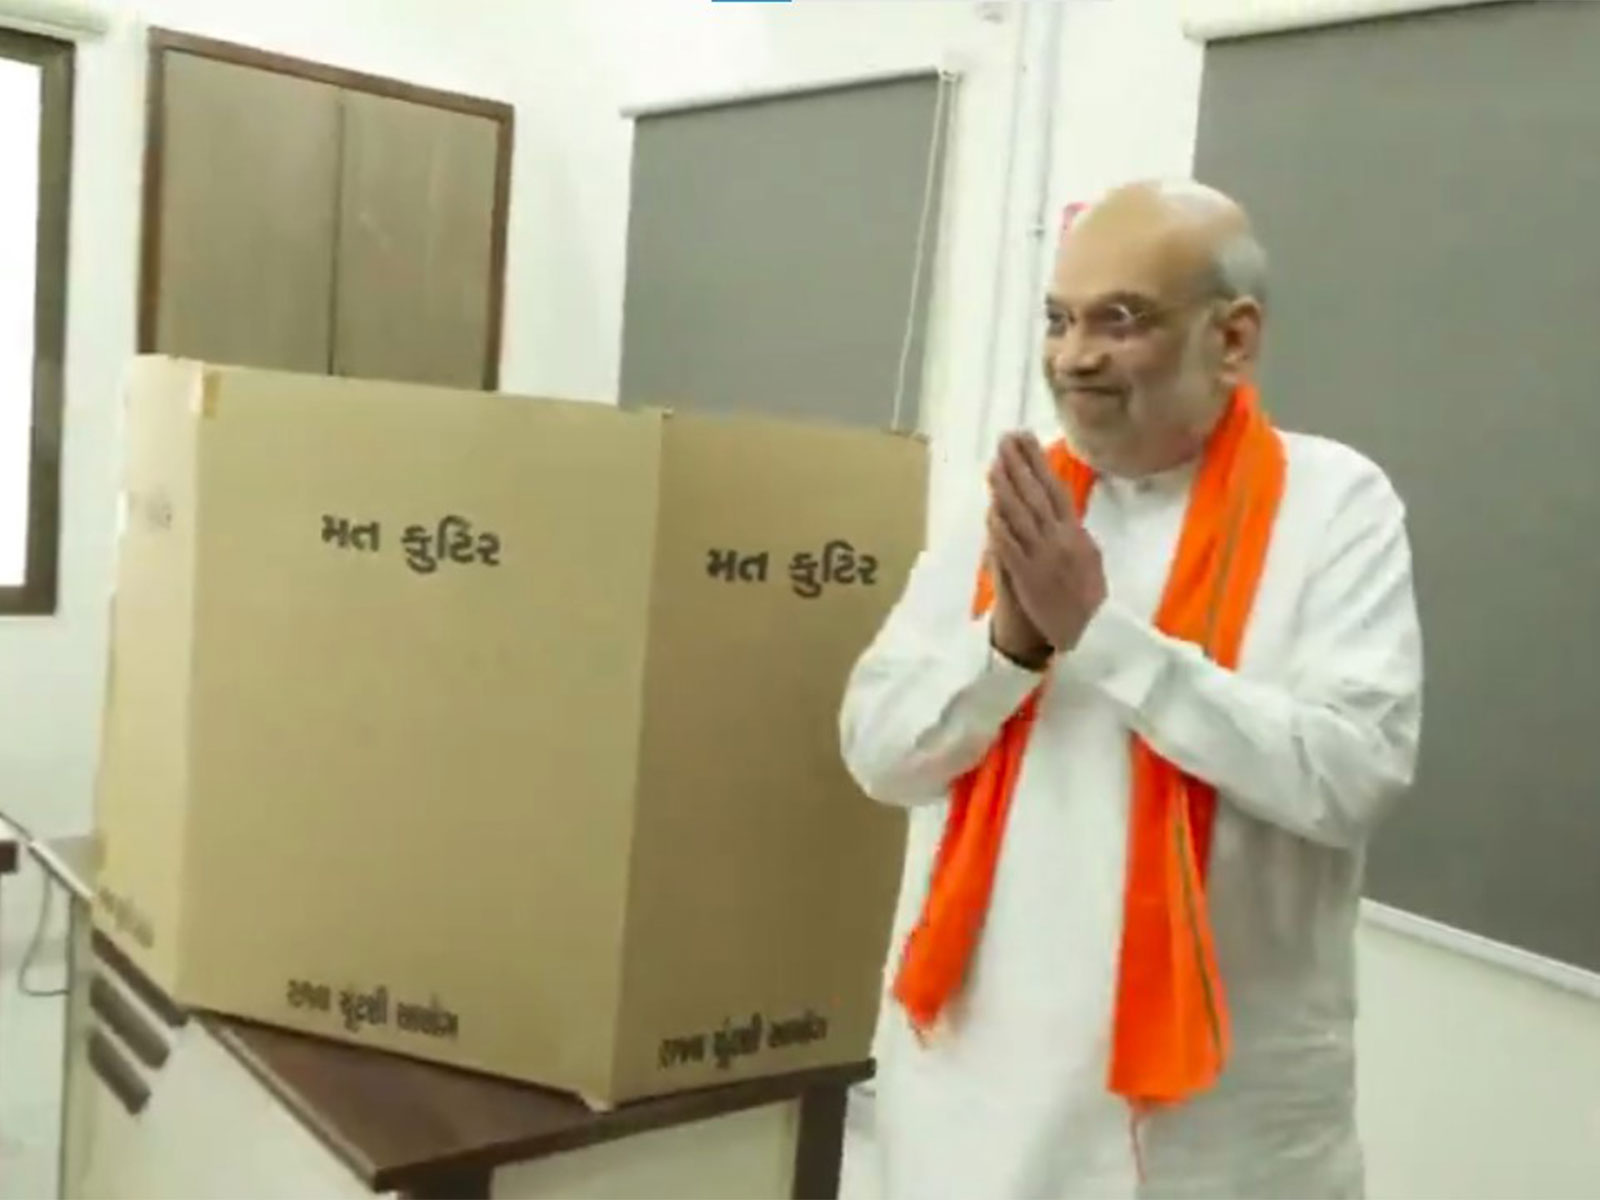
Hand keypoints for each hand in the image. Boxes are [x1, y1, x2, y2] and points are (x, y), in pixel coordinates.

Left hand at [986, 432, 1107, 651]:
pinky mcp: (1028, 578)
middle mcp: (1060, 541)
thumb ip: (1074, 534)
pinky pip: (1011, 549)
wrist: (1089, 636)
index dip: (1039, 464)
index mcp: (1076, 534)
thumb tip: (1060, 510)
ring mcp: (1043, 558)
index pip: (1056, 490)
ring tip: (994, 465)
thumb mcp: (1090, 560)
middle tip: (1005, 441)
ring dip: (1006, 490)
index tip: (1026, 440)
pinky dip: (1001, 529)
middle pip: (1036, 497)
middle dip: (1019, 466)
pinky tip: (991, 511)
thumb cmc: (1086, 598)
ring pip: (1022, 518)